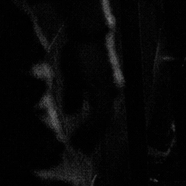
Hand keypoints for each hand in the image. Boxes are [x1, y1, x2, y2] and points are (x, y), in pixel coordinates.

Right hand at [61, 34, 121, 153]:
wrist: (87, 33)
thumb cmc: (80, 51)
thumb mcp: (73, 77)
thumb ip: (74, 95)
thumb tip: (72, 111)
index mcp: (106, 89)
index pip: (102, 116)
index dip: (92, 131)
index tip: (81, 144)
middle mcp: (113, 91)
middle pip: (105, 122)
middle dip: (92, 138)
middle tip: (80, 151)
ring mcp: (111, 89)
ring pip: (103, 121)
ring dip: (90, 136)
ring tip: (77, 147)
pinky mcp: (105, 87)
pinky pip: (99, 114)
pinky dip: (89, 127)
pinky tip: (79, 134)